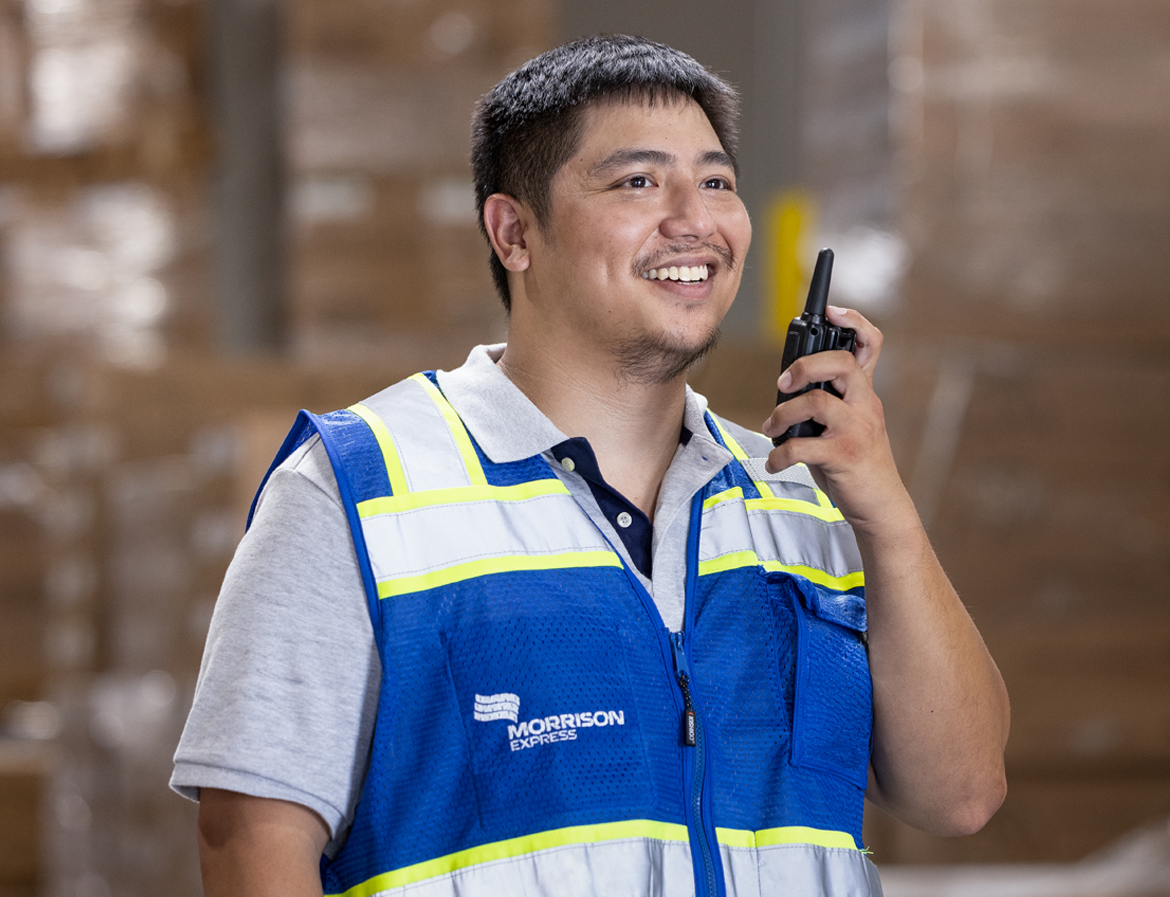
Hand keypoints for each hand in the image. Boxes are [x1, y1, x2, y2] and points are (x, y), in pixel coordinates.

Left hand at [761, 306, 914, 537]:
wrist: (880, 505)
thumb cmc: (855, 463)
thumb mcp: (847, 425)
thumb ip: (826, 403)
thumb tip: (785, 389)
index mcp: (864, 393)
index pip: (870, 344)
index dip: (853, 320)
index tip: (830, 312)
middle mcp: (865, 405)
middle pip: (840, 362)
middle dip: (804, 365)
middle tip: (783, 383)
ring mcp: (857, 429)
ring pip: (815, 401)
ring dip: (782, 413)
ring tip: (772, 427)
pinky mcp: (844, 455)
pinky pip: (802, 446)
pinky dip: (780, 454)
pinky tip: (776, 461)